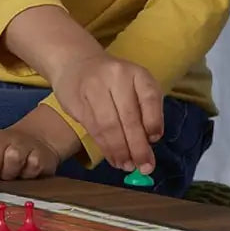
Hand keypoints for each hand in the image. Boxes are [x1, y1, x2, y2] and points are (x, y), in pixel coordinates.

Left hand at [0, 128, 58, 180]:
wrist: (36, 139)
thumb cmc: (2, 153)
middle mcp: (2, 138)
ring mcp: (23, 145)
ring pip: (13, 159)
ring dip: (10, 174)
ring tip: (10, 175)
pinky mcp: (40, 155)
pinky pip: (32, 167)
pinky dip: (28, 175)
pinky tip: (26, 173)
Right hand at [52, 53, 162, 171]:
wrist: (75, 63)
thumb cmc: (112, 80)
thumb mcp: (134, 85)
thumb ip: (143, 111)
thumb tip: (148, 147)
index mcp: (136, 72)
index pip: (150, 98)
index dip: (153, 121)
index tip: (154, 140)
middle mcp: (116, 77)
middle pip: (129, 117)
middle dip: (137, 147)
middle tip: (144, 167)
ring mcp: (94, 88)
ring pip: (109, 126)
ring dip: (120, 151)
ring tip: (127, 166)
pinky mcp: (77, 102)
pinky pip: (93, 130)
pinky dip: (105, 148)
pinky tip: (113, 158)